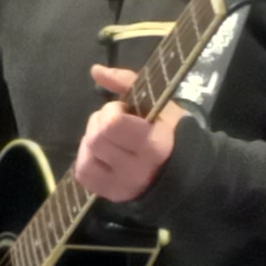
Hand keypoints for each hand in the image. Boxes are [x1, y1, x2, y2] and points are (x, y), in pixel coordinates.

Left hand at [72, 64, 180, 203]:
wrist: (183, 171)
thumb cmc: (170, 131)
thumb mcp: (158, 103)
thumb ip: (127, 83)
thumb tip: (94, 70)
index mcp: (153, 146)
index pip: (112, 125)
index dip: (113, 111)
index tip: (126, 110)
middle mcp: (135, 171)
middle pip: (95, 138)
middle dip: (101, 122)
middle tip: (117, 123)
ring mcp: (121, 186)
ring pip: (86, 155)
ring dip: (93, 140)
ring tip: (111, 139)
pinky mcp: (109, 195)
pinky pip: (82, 172)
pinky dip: (88, 157)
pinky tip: (103, 153)